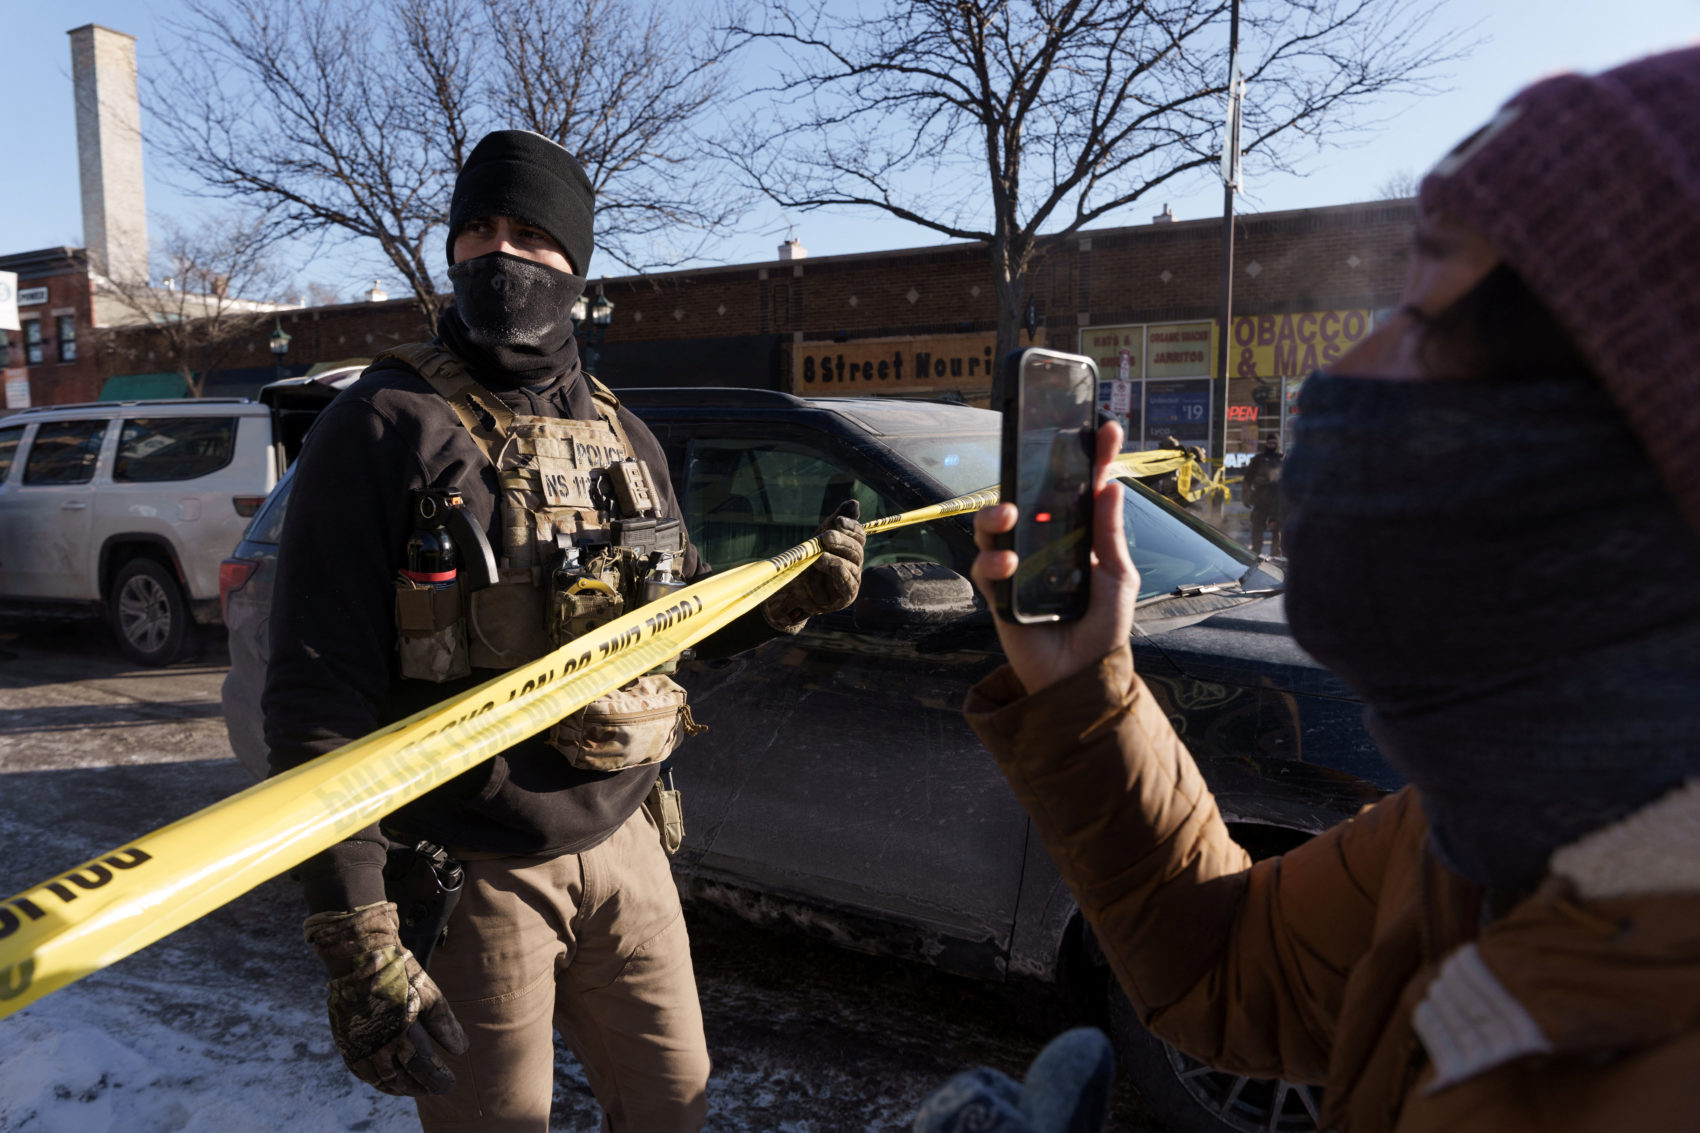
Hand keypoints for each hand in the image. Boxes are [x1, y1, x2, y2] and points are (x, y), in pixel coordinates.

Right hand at [303, 901, 467, 1095]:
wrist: (359, 955)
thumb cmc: (399, 973)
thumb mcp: (428, 994)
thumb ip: (444, 1025)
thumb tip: (461, 1050)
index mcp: (399, 1032)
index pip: (422, 1067)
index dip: (436, 1079)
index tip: (450, 1084)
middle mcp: (375, 1044)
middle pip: (399, 1078)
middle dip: (419, 1087)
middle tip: (436, 1089)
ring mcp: (356, 1044)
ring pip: (378, 1078)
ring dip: (398, 1087)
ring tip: (414, 1088)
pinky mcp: (344, 1040)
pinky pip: (360, 1070)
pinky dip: (376, 1079)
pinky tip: (387, 1078)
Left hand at [761, 500, 866, 631]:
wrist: (795, 590)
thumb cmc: (810, 562)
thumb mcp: (820, 539)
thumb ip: (836, 522)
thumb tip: (855, 503)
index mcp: (851, 548)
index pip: (859, 535)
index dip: (851, 527)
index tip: (837, 521)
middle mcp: (855, 563)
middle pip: (856, 549)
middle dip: (841, 541)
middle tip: (826, 537)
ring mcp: (852, 580)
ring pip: (851, 566)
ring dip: (835, 558)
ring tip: (819, 556)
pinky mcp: (846, 596)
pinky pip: (848, 584)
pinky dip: (842, 575)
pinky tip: (836, 568)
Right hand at [970, 422, 1140, 694]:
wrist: (1083, 678)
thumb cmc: (1103, 629)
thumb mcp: (1117, 577)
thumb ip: (1108, 534)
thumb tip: (1112, 485)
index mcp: (1075, 538)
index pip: (1080, 491)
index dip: (1091, 459)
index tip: (1105, 428)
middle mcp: (1043, 547)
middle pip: (1026, 501)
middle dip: (1026, 476)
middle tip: (1033, 458)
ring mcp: (1018, 569)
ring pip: (993, 529)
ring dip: (995, 515)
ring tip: (1009, 515)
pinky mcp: (999, 595)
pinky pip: (985, 569)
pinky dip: (993, 563)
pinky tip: (1008, 566)